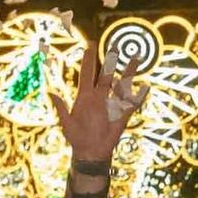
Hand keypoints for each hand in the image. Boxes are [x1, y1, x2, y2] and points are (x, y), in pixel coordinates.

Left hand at [51, 42, 146, 168]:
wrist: (90, 152)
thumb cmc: (77, 138)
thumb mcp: (66, 123)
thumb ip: (61, 108)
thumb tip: (51, 93)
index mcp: (85, 98)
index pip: (87, 74)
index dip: (88, 60)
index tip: (89, 46)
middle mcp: (99, 97)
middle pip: (105, 75)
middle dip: (110, 60)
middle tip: (114, 45)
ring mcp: (111, 104)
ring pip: (121, 84)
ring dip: (128, 72)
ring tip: (136, 58)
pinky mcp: (121, 115)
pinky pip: (132, 103)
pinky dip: (139, 96)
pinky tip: (146, 86)